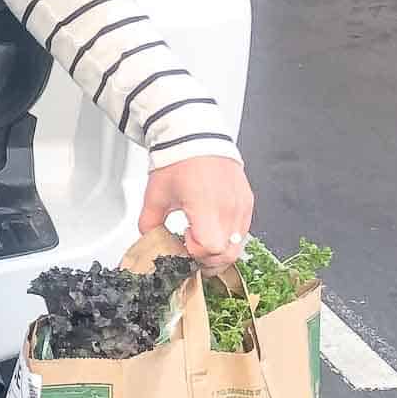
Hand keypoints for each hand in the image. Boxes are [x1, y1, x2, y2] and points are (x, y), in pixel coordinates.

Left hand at [137, 155, 254, 275]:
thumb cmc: (178, 161)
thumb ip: (149, 223)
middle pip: (228, 253)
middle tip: (193, 253)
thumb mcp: (155, 195)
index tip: (183, 243)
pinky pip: (243, 230)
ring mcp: (241, 205)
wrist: (196, 137)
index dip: (195, 252)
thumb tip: (149, 241)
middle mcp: (229, 208)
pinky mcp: (247, 201)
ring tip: (202, 239)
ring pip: (238, 244)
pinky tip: (213, 227)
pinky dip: (229, 236)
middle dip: (209, 260)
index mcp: (205, 206)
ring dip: (220, 250)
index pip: (210, 248)